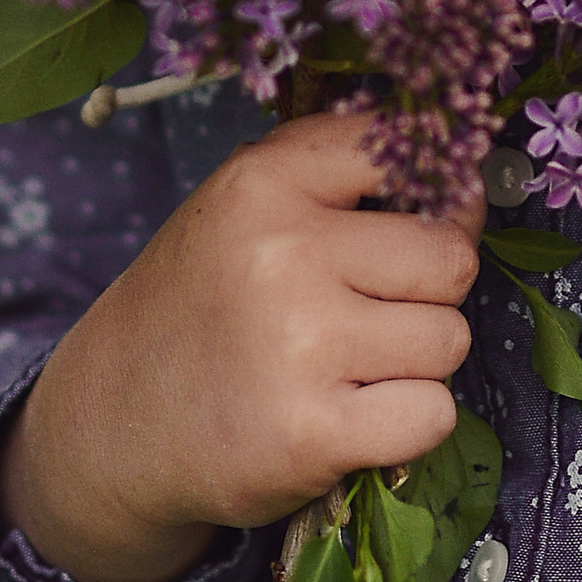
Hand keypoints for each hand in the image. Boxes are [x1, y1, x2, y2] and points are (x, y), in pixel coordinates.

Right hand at [0, 114, 479, 581]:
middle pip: (450, 259)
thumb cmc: (206, 304)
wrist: (115, 419)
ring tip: (348, 367)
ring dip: (417, 362)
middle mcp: (281, 253)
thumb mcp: (244, 207)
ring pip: (449, 339)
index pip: (406, 149)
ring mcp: (298, 345)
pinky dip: (408, 423)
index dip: (446, 186)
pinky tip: (353, 416)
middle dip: (429, 292)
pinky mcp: (313, 432)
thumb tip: (467, 157)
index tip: (438, 212)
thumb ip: (336, 169)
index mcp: (264, 181)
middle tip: (373, 313)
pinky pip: (433, 413)